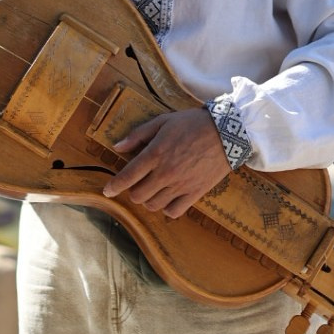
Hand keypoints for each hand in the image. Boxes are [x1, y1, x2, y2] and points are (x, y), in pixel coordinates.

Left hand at [102, 109, 228, 219]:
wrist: (226, 132)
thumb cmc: (192, 124)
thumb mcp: (163, 121)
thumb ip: (138, 135)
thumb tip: (117, 146)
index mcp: (155, 153)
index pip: (127, 177)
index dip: (113, 186)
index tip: (107, 191)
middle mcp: (165, 173)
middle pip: (138, 195)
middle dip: (132, 191)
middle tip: (137, 183)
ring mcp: (181, 185)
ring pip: (153, 205)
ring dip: (148, 199)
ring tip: (152, 190)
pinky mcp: (195, 193)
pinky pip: (174, 211)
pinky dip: (167, 208)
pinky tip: (167, 198)